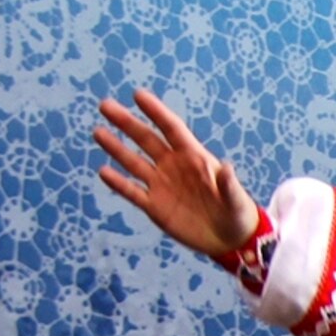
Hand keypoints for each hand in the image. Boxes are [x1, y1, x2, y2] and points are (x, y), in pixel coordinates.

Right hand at [96, 88, 259, 257]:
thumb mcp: (236, 200)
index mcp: (194, 157)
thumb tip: (227, 169)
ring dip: (116, 148)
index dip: (156, 111)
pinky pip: (133, 192)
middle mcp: (173, 166)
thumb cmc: (237, 213)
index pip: (171, 129)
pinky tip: (103, 172)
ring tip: (98, 132)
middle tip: (105, 106)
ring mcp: (162, 185)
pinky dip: (119, 183)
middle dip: (126, 123)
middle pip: (146, 140)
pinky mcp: (155, 206)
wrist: (229, 240)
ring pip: (134, 162)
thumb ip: (228, 185)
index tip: (138, 95)